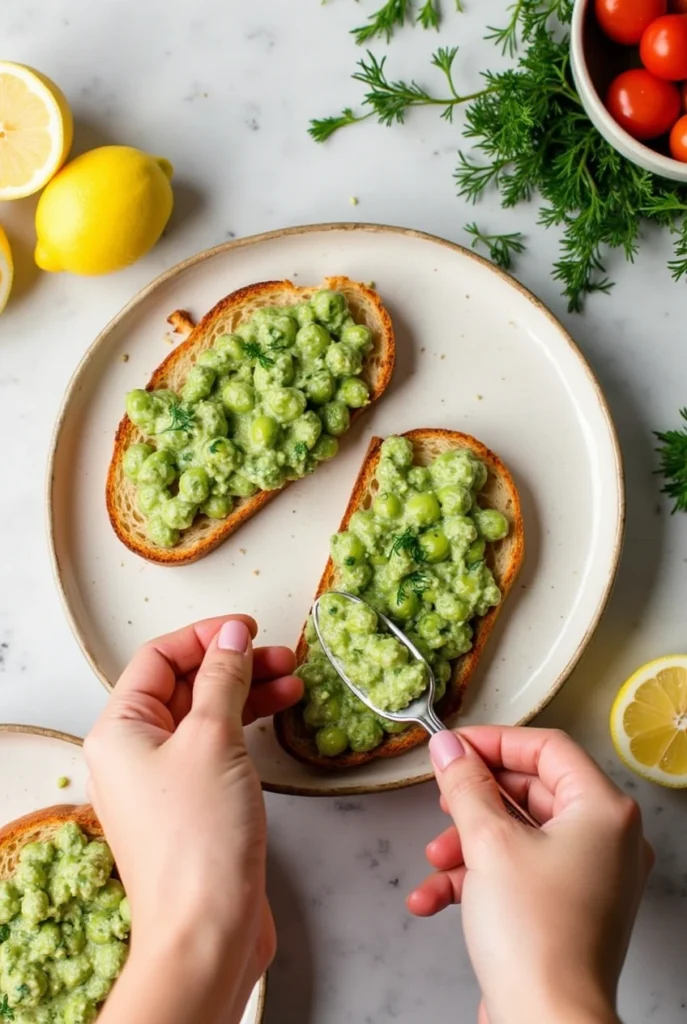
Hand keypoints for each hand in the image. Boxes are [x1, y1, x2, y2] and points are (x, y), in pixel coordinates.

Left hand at [85, 615, 302, 1023]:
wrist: (207, 930)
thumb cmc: (200, 837)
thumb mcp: (213, 738)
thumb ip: (223, 678)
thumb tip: (232, 634)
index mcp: (120, 729)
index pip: (158, 658)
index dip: (205, 636)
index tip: (248, 629)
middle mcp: (133, 752)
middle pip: (184, 685)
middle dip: (233, 664)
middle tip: (281, 655)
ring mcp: (163, 780)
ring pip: (205, 715)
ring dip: (247, 692)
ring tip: (293, 681)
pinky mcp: (192, 804)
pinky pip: (216, 747)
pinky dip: (246, 726)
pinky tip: (279, 715)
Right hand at [407, 726, 652, 1023]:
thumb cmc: (536, 937)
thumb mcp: (488, 842)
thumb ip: (465, 786)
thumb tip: (449, 747)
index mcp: (603, 812)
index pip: (547, 748)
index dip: (494, 741)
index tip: (454, 747)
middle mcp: (605, 841)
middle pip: (530, 792)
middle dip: (476, 801)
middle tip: (443, 798)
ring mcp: (588, 879)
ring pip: (517, 836)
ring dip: (467, 844)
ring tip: (436, 861)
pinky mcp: (566, 911)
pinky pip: (517, 875)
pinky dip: (476, 880)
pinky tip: (434, 899)